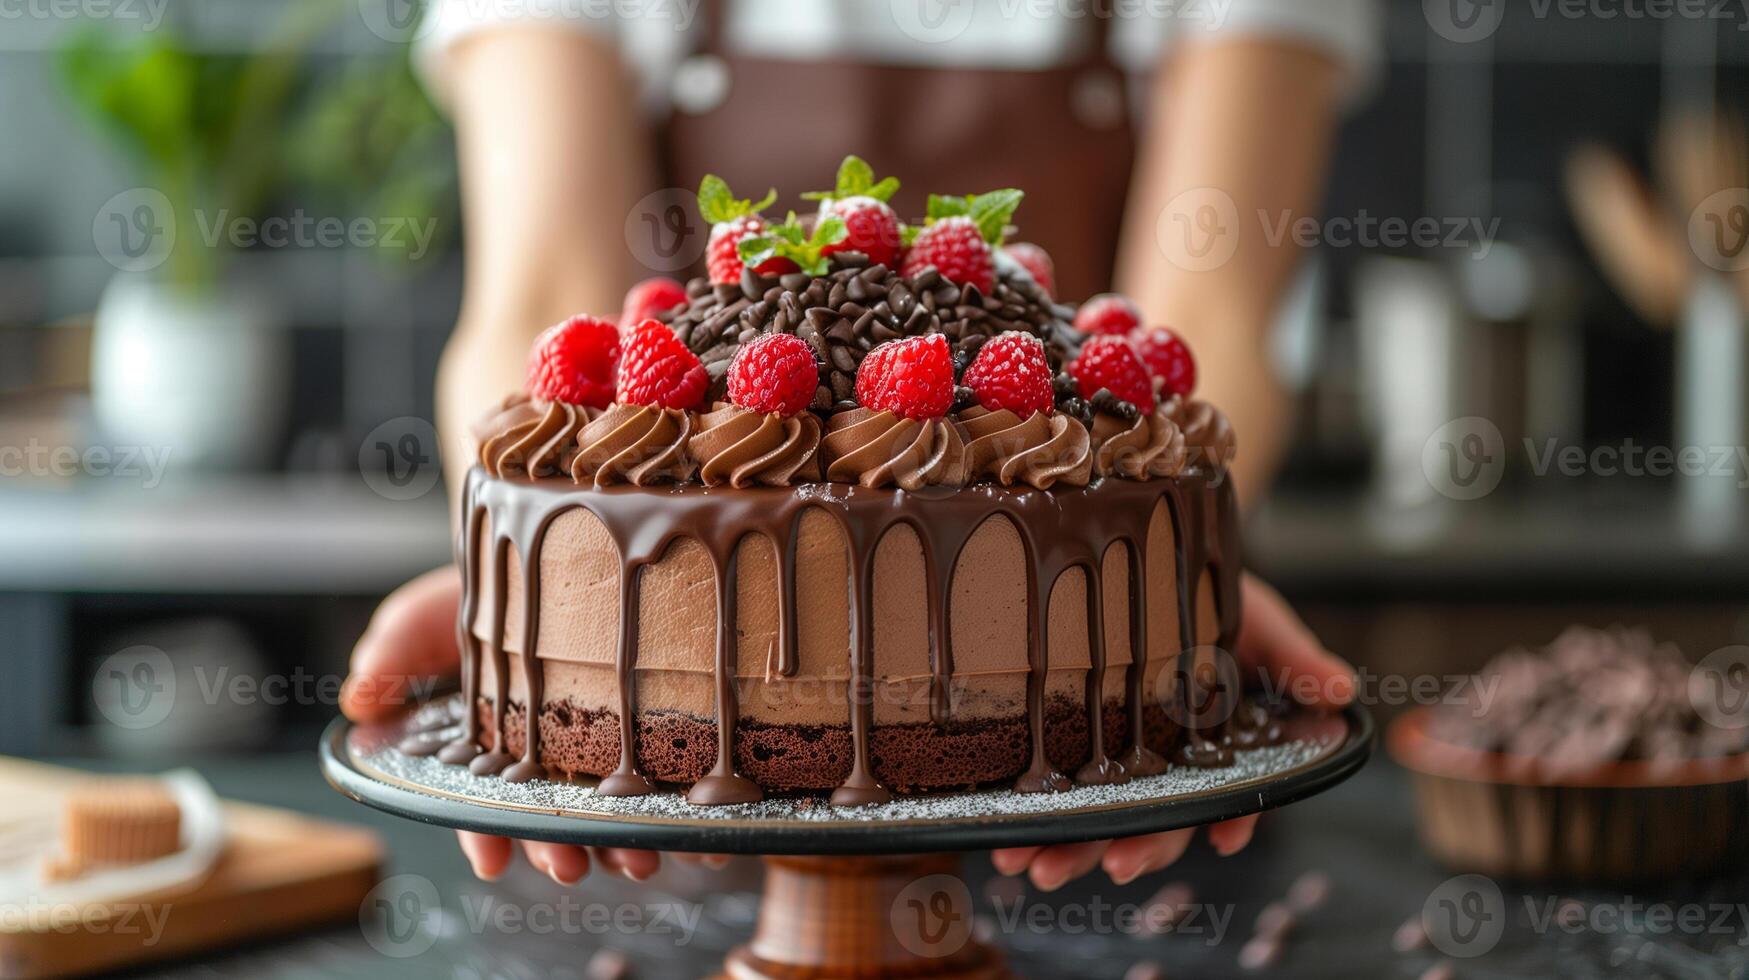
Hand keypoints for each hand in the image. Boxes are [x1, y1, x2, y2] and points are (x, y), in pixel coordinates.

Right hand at [341, 567, 727, 883]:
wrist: (578, 537)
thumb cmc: (498, 587)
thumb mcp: (434, 611)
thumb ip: (396, 652)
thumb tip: (357, 700)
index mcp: (495, 746)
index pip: (484, 805)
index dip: (486, 835)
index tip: (493, 859)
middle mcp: (556, 757)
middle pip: (558, 819)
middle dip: (565, 848)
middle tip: (572, 863)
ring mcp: (614, 747)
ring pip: (621, 813)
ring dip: (629, 841)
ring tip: (642, 853)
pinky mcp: (672, 728)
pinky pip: (687, 780)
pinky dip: (696, 810)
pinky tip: (706, 828)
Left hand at [990, 573, 1353, 890]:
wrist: (1142, 553)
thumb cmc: (1207, 592)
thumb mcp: (1256, 616)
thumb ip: (1294, 656)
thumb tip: (1343, 689)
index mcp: (1217, 741)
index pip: (1229, 793)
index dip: (1230, 820)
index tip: (1222, 840)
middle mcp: (1166, 759)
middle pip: (1155, 819)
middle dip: (1131, 848)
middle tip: (1107, 865)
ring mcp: (1115, 753)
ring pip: (1097, 814)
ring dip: (1067, 847)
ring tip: (1029, 867)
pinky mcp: (1065, 737)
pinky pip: (1048, 785)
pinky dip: (1028, 817)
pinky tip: (1002, 838)